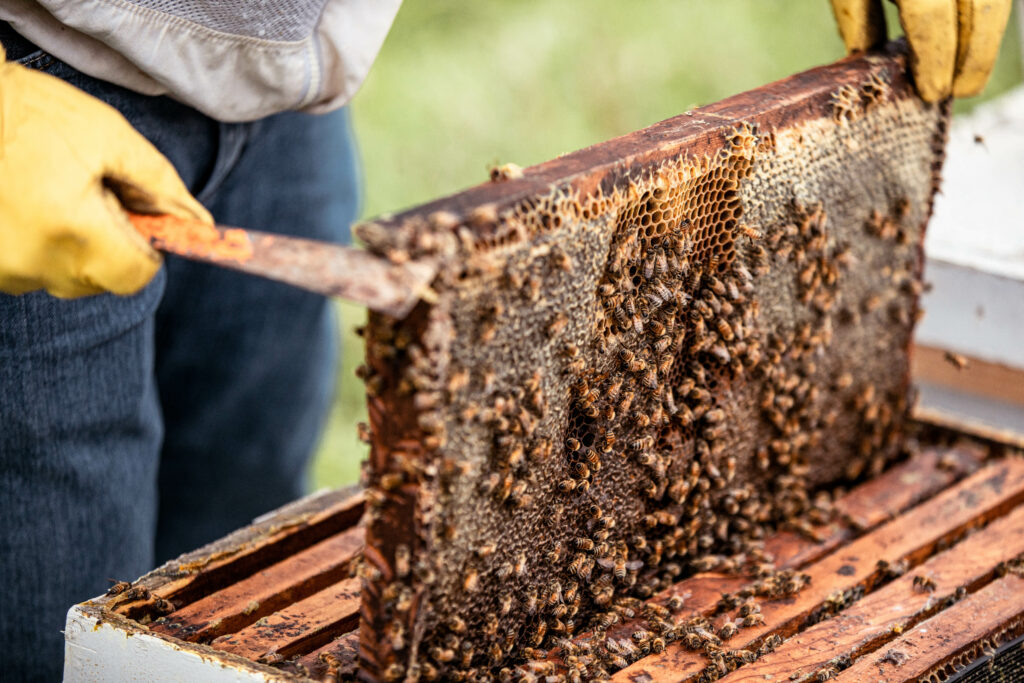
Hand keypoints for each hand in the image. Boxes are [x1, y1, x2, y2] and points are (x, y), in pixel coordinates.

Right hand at [0, 47, 210, 297]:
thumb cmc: (36, 113)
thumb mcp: (111, 138)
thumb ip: (160, 184)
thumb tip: (199, 221)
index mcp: (75, 232)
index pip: (136, 274)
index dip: (146, 248)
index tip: (136, 219)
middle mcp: (37, 262)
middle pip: (102, 279)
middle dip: (110, 246)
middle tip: (90, 197)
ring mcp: (5, 270)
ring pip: (66, 278)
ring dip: (74, 248)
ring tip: (55, 198)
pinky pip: (31, 271)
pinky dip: (41, 247)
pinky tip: (31, 208)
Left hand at [829, 0, 1012, 101]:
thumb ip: (857, 12)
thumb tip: (867, 53)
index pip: (930, 18)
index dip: (935, 59)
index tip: (933, 93)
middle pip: (979, 8)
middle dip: (973, 55)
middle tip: (957, 92)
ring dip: (984, 38)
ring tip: (966, 74)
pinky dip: (983, 17)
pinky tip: (968, 44)